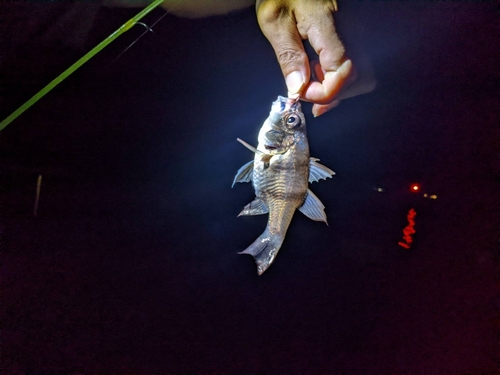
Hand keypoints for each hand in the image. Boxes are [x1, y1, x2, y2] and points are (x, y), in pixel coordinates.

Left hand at [256, 0, 355, 116]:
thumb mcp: (274, 22)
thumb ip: (288, 56)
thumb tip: (298, 88)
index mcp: (328, 25)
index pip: (344, 71)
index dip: (325, 92)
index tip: (301, 93)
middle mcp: (351, 29)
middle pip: (361, 77)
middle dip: (333, 94)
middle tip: (305, 92)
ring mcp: (356, 32)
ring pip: (363, 74)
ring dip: (338, 88)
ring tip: (311, 82)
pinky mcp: (354, 34)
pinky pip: (357, 64)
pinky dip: (339, 78)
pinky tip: (318, 73)